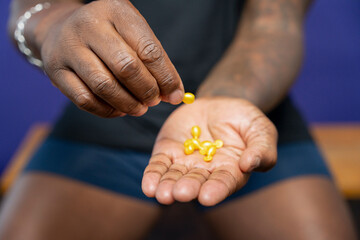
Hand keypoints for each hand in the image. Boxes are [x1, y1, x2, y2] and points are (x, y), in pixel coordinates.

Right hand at [37, 0, 183, 116]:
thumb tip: (174, 94)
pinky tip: (119, 110)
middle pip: (126, 67)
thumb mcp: (133, 34)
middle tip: (154, 101)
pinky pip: (85, 100)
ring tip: (140, 108)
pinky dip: (107, 111)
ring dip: (128, 104)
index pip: (148, 50)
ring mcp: (69, 47)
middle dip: (147, 90)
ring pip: (104, 86)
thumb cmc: (108, 34)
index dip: (166, 78)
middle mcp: (90, 25)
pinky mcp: (55, 70)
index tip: (175, 95)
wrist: (61, 29)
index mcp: (116, 11)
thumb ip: (154, 61)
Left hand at [142, 98, 277, 205]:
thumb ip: (261, 149)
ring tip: (161, 194)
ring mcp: (185, 163)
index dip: (216, 190)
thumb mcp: (260, 129)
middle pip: (196, 182)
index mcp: (230, 171)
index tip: (207, 197)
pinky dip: (153, 175)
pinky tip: (148, 186)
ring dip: (167, 187)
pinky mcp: (168, 152)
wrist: (218, 104)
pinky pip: (159, 165)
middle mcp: (206, 172)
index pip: (224, 182)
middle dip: (188, 188)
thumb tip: (249, 164)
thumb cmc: (244, 120)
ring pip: (175, 177)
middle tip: (181, 193)